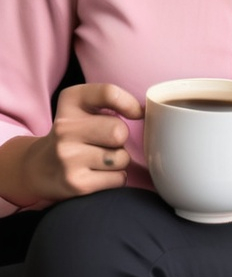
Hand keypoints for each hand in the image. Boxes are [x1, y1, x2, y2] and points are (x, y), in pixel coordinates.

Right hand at [21, 83, 143, 203]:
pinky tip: (97, 174)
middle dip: (121, 139)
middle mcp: (64, 128)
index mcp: (70, 101)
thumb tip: (145, 112)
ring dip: (119, 161)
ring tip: (100, 160)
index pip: (109, 93)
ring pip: (122, 158)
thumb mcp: (84, 106)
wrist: (40, 168)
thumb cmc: (75, 134)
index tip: (135, 113)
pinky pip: (119, 179)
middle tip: (107, 143)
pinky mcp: (76, 184)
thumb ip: (113, 101)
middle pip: (119, 131)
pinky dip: (115, 178)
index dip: (130, 104)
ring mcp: (68, 157)